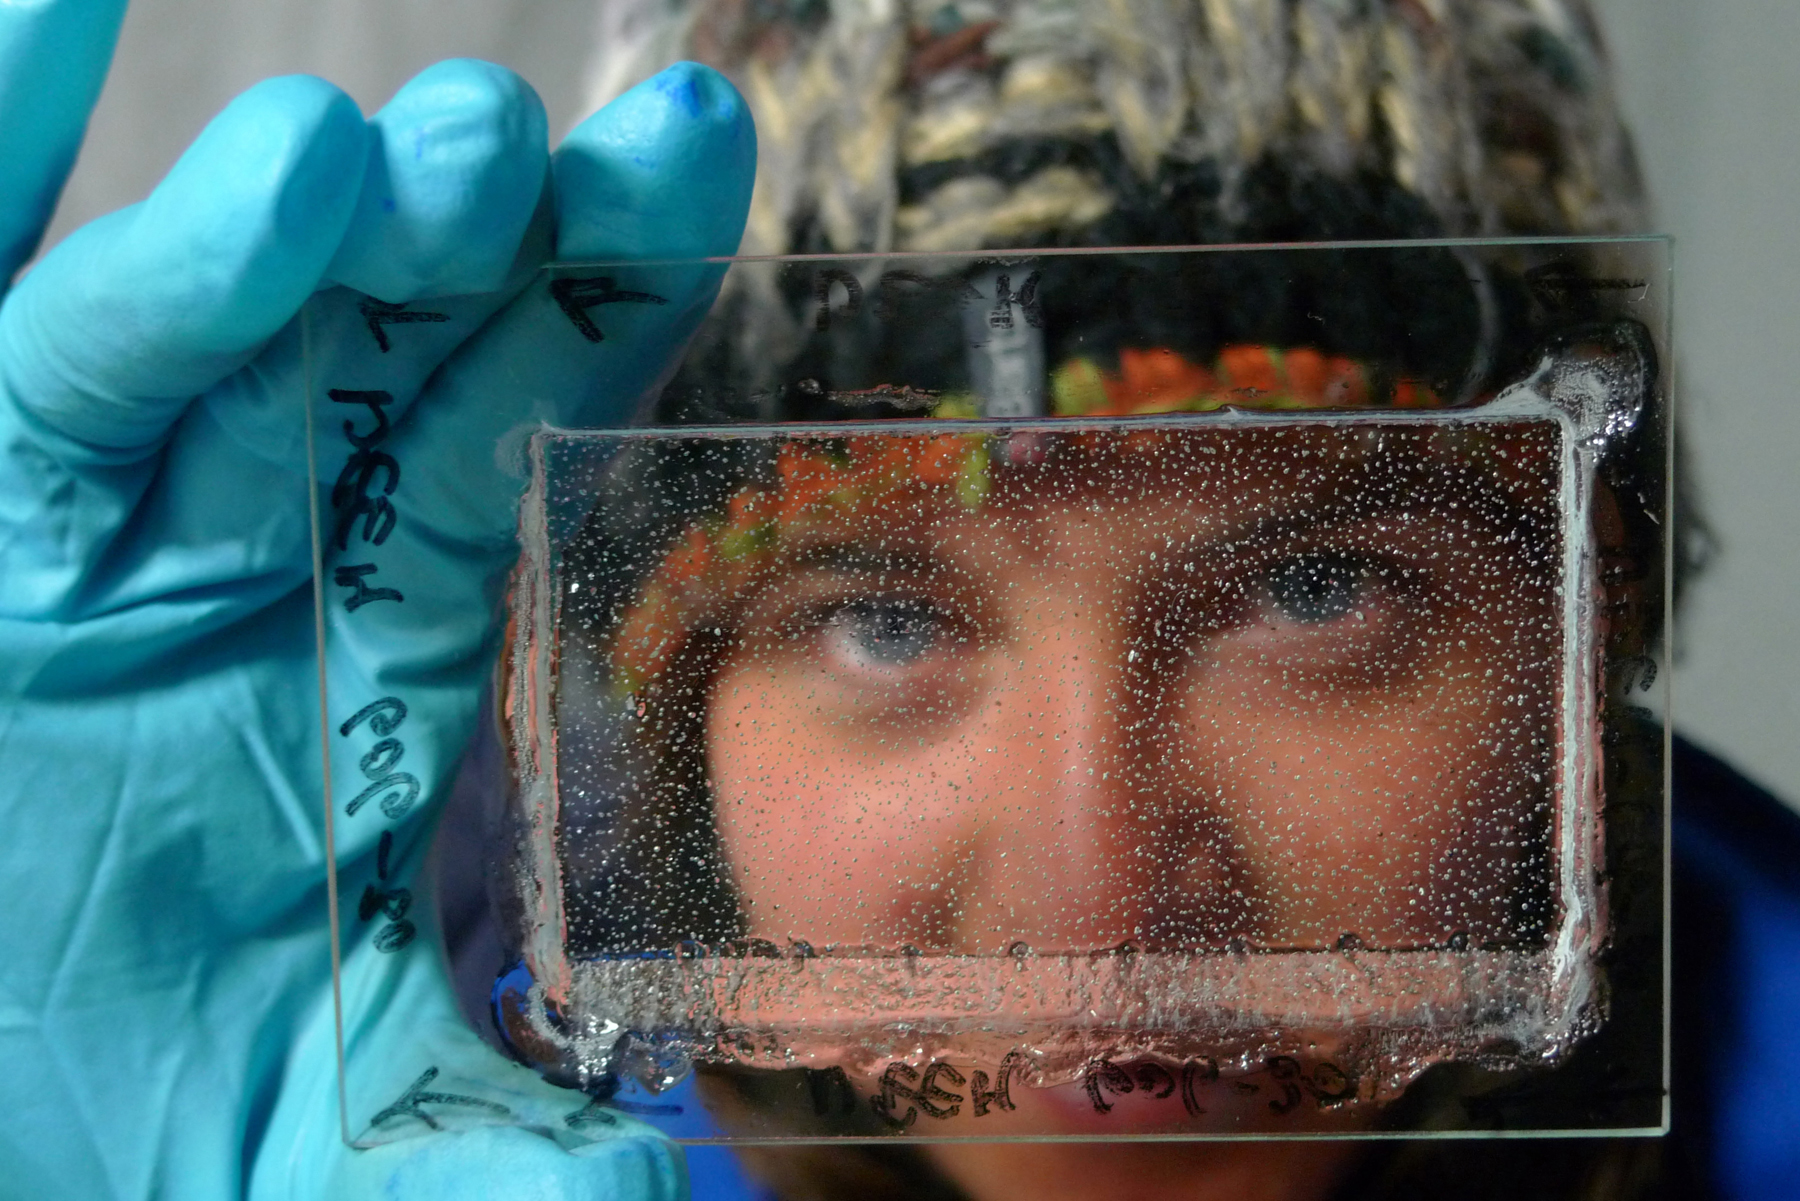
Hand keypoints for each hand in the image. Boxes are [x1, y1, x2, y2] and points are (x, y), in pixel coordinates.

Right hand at [0, 2, 754, 1195]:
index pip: (509, 433)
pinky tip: (40, 25)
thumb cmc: (104, 1122)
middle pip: (373, 341)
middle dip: (464, 237)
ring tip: (351, 156)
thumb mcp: (328, 1149)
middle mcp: (223, 551)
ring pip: (160, 325)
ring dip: (251, 229)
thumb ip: (497, 1166)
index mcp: (362, 649)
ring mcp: (48, 518)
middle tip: (537, 156)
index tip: (694, 167)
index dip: (605, 299)